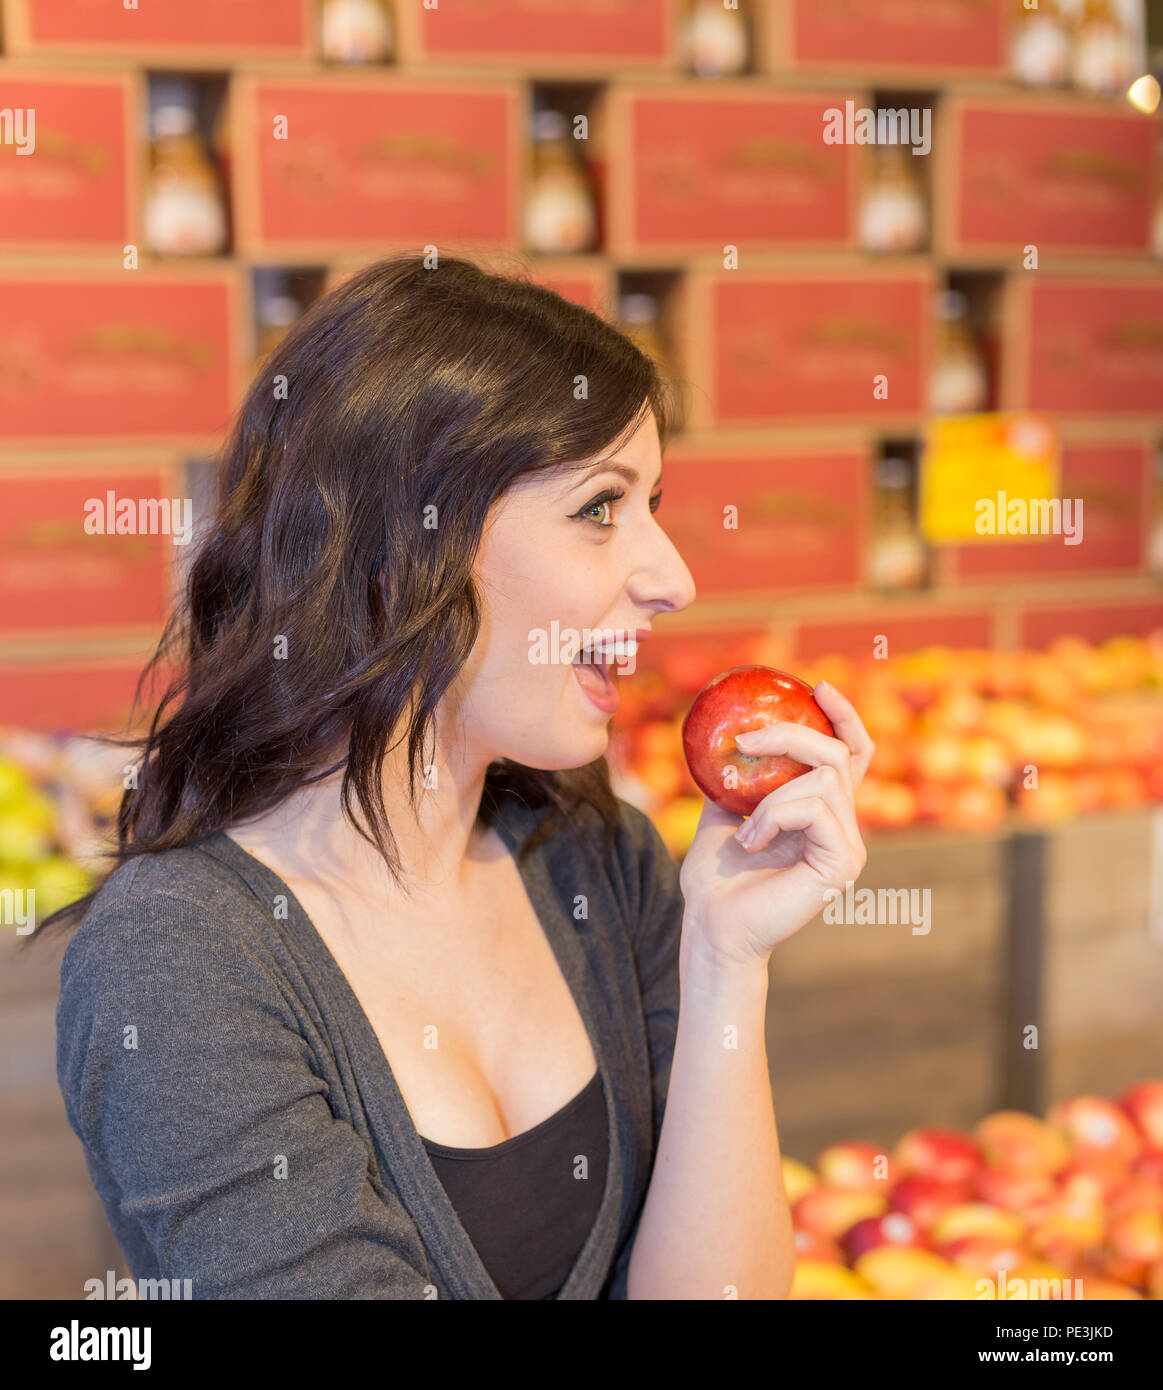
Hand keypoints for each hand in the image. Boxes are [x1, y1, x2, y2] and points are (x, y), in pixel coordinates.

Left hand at [678, 681, 874, 973]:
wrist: (712, 922)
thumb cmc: (716, 873)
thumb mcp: (724, 807)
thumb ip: (740, 773)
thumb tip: (731, 727)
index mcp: (823, 811)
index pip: (853, 754)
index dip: (844, 717)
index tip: (819, 688)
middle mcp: (844, 825)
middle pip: (839, 753)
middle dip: (791, 734)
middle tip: (746, 739)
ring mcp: (849, 845)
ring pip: (824, 777)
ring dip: (771, 794)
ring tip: (745, 829)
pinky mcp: (843, 862)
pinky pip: (814, 807)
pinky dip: (775, 815)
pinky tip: (752, 842)